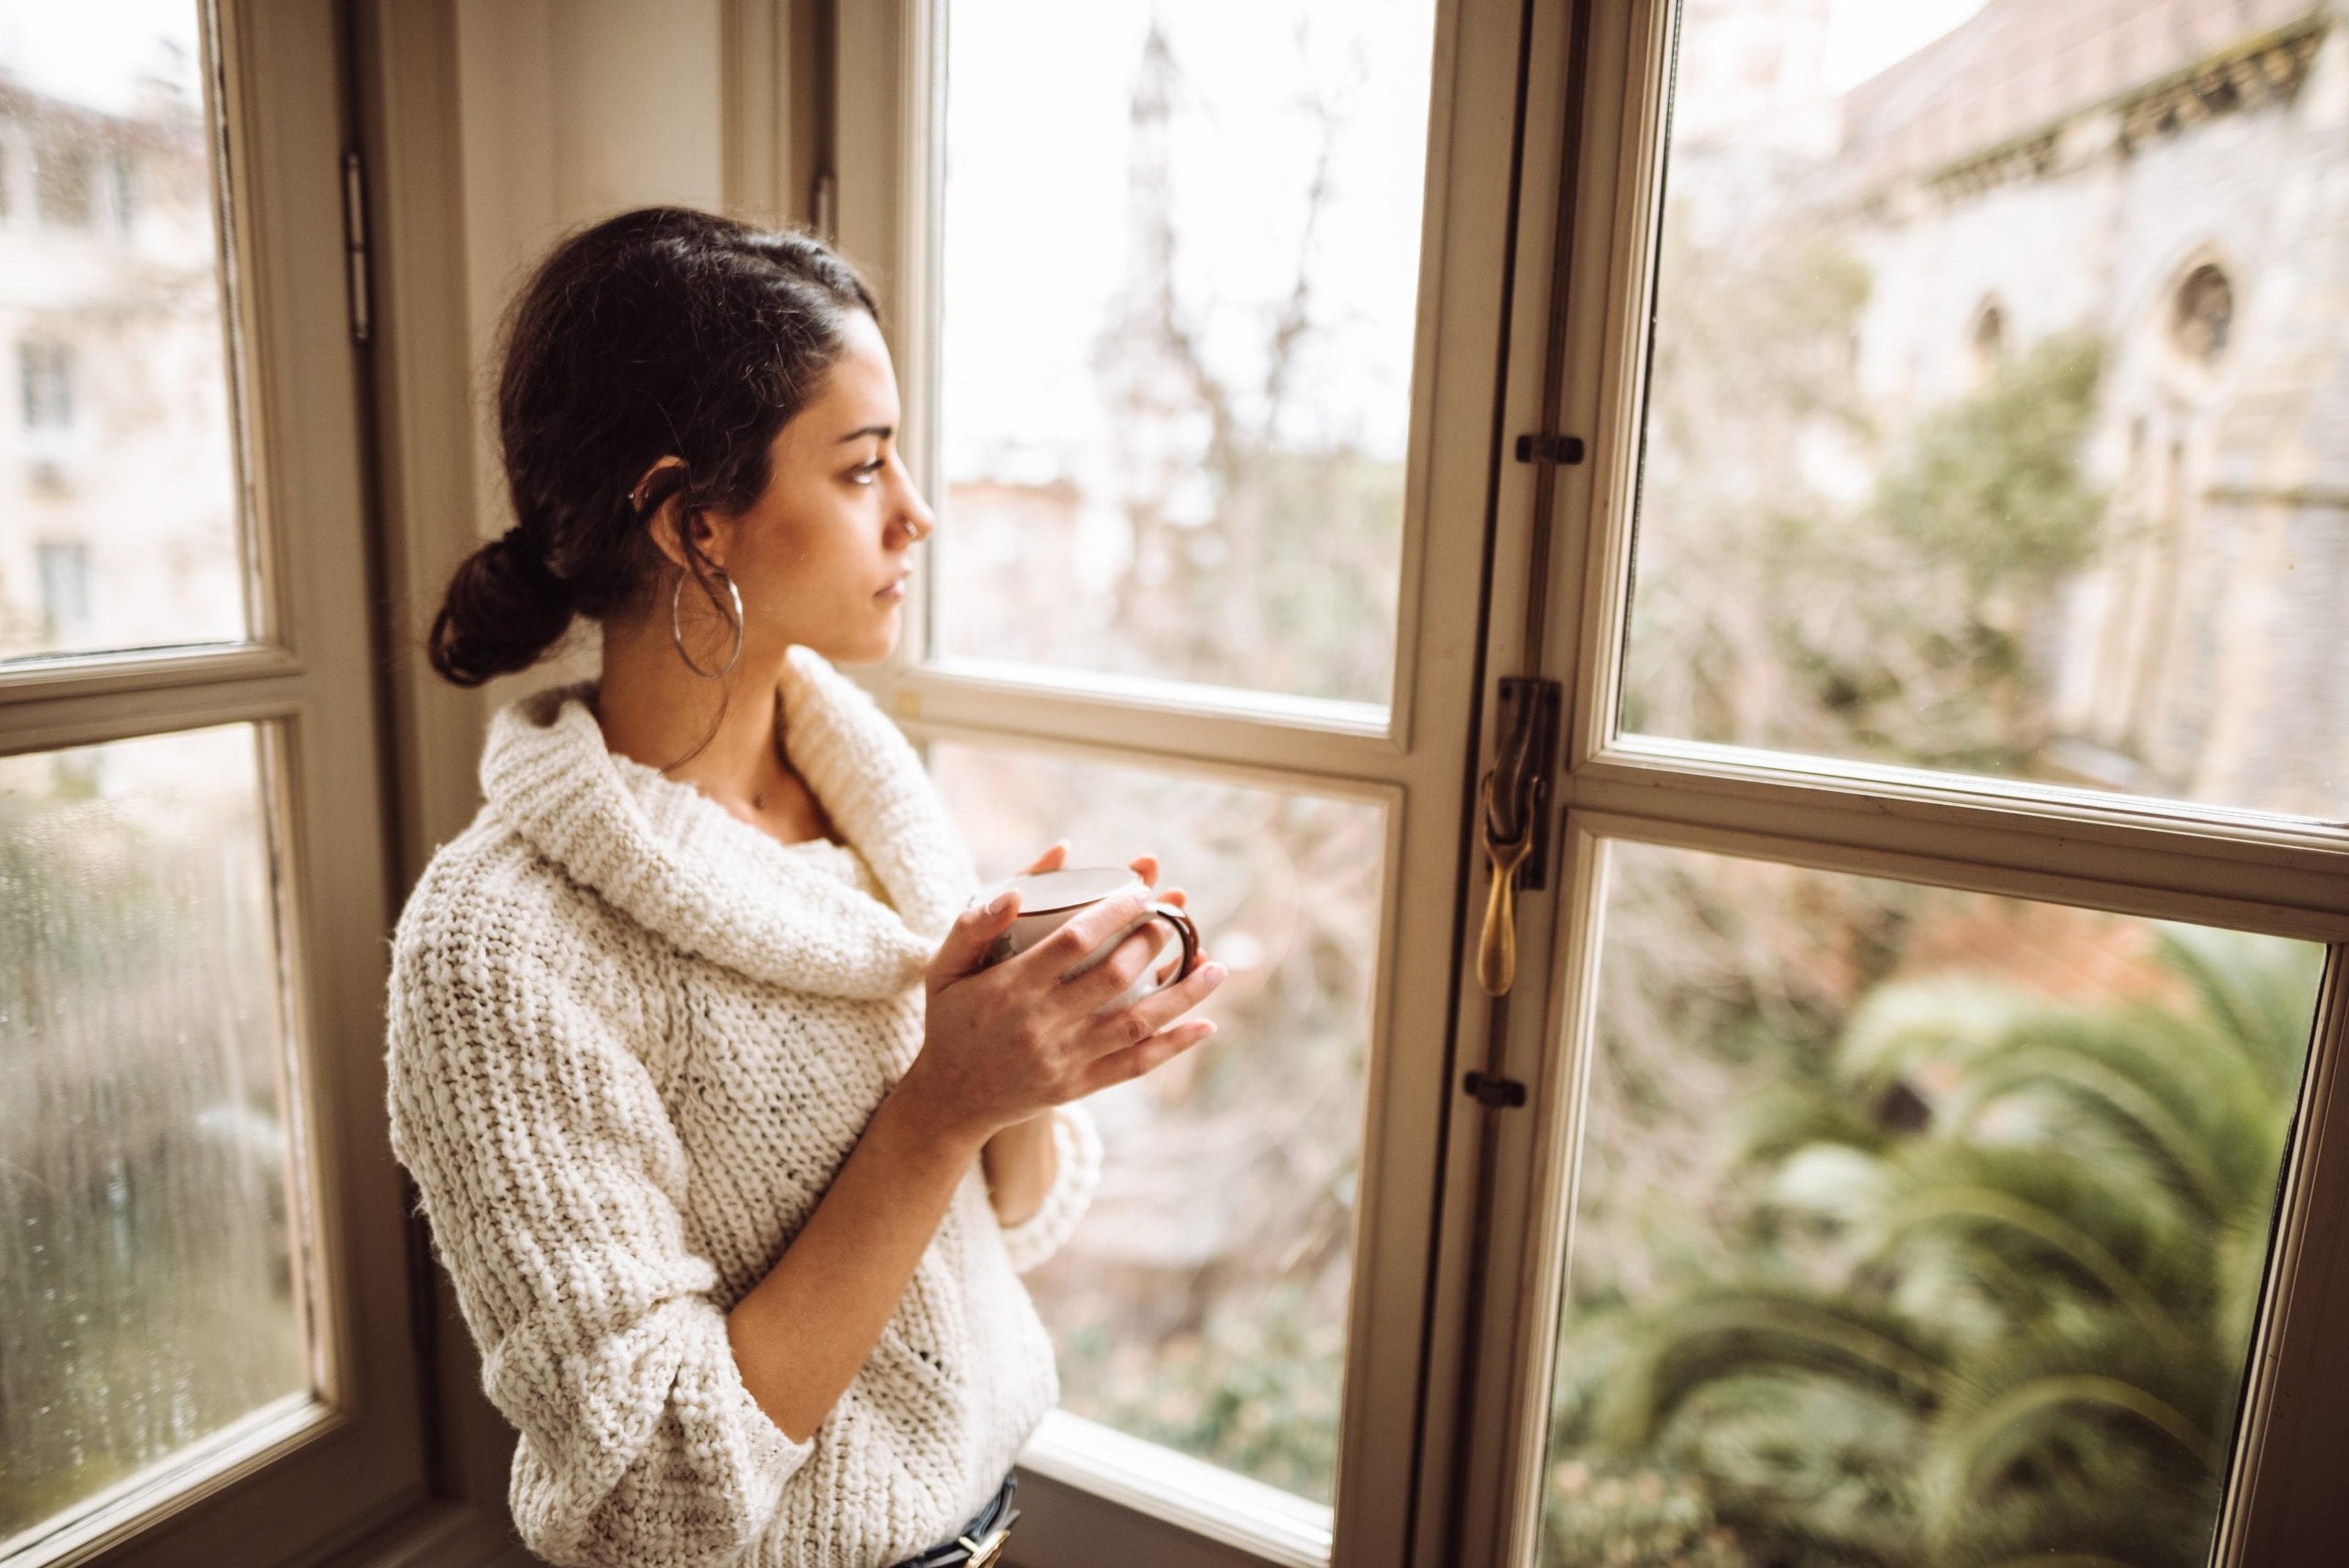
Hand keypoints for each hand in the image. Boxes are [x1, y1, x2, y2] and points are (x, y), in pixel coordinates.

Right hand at [903, 848, 1222, 1143]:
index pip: (1073, 941)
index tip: (1143, 889)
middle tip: (1177, 915)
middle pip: (1113, 977)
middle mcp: (1041, 1025)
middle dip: (1153, 941)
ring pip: (1136, 1022)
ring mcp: (1063, 1059)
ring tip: (1217, 966)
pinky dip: (1174, 1046)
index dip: (1114, 912)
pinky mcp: (1079, 1087)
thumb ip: (975, 925)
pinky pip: (1135, 1064)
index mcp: (1010, 988)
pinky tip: (1206, 1025)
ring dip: (1182, 994)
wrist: (950, 1100)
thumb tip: (1020, 891)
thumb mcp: (944, 968)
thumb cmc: (950, 1021)